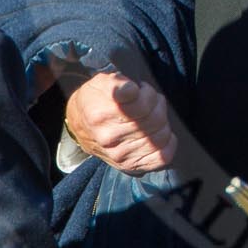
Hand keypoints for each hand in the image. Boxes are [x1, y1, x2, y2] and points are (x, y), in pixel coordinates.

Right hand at [63, 71, 177, 173]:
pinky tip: (159, 132)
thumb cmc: (95, 100)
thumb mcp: (101, 82)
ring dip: (163, 121)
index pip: (141, 105)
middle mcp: (109, 137)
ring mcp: (119, 154)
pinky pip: (162, 157)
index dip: (147, 93)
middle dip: (157, 104)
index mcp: (101, 115)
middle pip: (154, 119)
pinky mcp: (129, 165)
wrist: (79, 125)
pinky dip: (168, 143)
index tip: (139, 89)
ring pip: (160, 136)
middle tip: (149, 100)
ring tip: (152, 114)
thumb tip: (132, 90)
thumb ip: (117, 82)